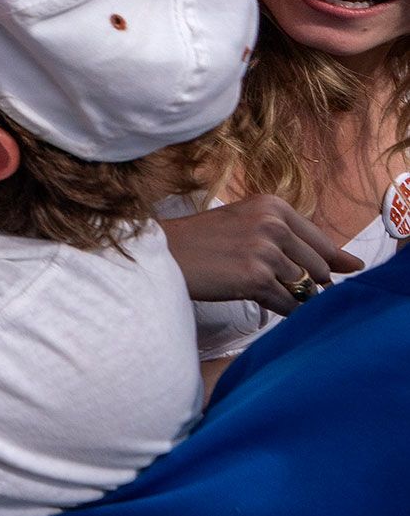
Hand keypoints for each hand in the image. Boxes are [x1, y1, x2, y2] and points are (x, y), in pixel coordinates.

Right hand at [161, 194, 360, 313]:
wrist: (162, 253)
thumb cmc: (202, 240)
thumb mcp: (248, 223)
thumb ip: (297, 239)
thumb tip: (354, 265)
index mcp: (273, 205)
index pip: (322, 242)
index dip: (327, 263)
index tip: (334, 273)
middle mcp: (273, 224)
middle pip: (319, 268)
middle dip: (306, 282)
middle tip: (272, 281)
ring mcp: (265, 251)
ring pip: (305, 288)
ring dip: (290, 296)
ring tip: (258, 287)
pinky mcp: (256, 278)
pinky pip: (288, 305)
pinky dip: (281, 309)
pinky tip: (256, 297)